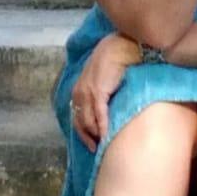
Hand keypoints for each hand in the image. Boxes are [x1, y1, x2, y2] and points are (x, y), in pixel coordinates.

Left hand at [70, 33, 139, 151]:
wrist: (120, 46)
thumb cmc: (114, 59)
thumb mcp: (101, 77)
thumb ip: (99, 90)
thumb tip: (104, 106)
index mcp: (78, 90)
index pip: (76, 116)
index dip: (82, 132)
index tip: (90, 142)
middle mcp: (79, 93)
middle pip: (80, 123)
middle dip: (87, 138)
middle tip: (97, 149)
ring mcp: (88, 94)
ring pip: (88, 122)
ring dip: (96, 135)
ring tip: (104, 144)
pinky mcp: (99, 93)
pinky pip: (99, 116)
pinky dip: (103, 128)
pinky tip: (107, 136)